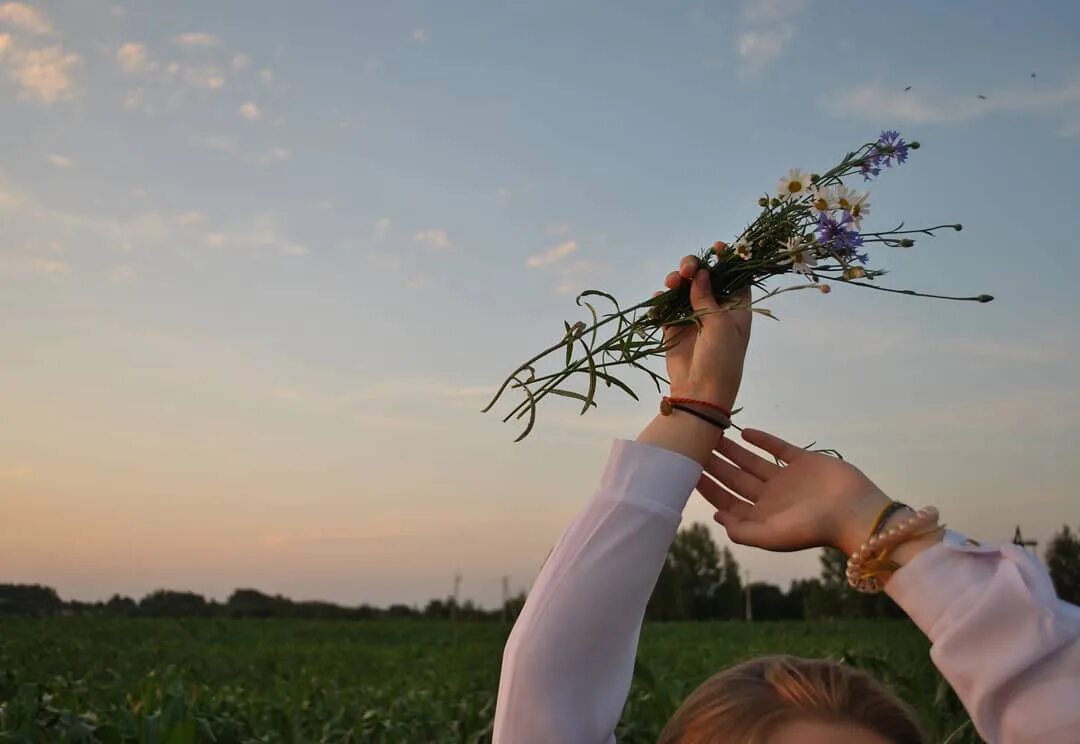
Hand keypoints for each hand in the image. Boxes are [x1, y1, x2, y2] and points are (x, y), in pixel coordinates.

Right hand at [660, 255, 750, 410]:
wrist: (700, 393)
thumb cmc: (722, 359)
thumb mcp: (720, 325)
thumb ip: (707, 297)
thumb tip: (700, 272)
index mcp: (736, 307)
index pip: (734, 276)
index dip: (727, 260)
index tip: (717, 247)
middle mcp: (714, 309)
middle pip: (704, 278)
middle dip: (694, 267)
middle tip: (686, 270)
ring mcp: (693, 318)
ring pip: (682, 289)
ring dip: (675, 281)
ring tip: (671, 284)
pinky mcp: (674, 328)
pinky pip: (665, 308)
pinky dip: (661, 301)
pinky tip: (659, 300)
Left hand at [695, 428, 891, 554]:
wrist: (855, 512)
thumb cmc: (813, 529)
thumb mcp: (772, 536)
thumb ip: (742, 531)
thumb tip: (716, 517)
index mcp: (763, 516)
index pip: (727, 500)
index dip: (708, 487)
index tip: (687, 471)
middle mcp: (772, 497)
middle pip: (736, 478)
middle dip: (715, 465)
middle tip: (694, 446)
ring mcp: (788, 479)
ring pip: (753, 461)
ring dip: (733, 450)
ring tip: (713, 435)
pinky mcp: (805, 461)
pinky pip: (779, 448)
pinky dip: (762, 440)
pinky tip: (744, 431)